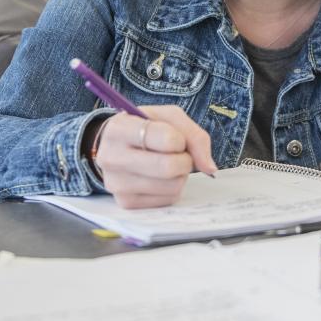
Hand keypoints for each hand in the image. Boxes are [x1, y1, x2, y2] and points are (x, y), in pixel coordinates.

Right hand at [93, 105, 217, 208]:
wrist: (117, 146)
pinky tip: (160, 177)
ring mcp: (116, 184)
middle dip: (185, 160)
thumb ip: (194, 135)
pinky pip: (168, 199)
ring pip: (172, 186)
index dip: (180, 139)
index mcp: (119, 129)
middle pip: (168, 167)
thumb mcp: (168, 117)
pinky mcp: (126, 203)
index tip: (175, 138)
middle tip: (179, 154)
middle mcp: (111, 158)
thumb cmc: (146, 127)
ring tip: (167, 163)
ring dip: (180, 175)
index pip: (166, 139)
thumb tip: (209, 168)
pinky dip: (173, 188)